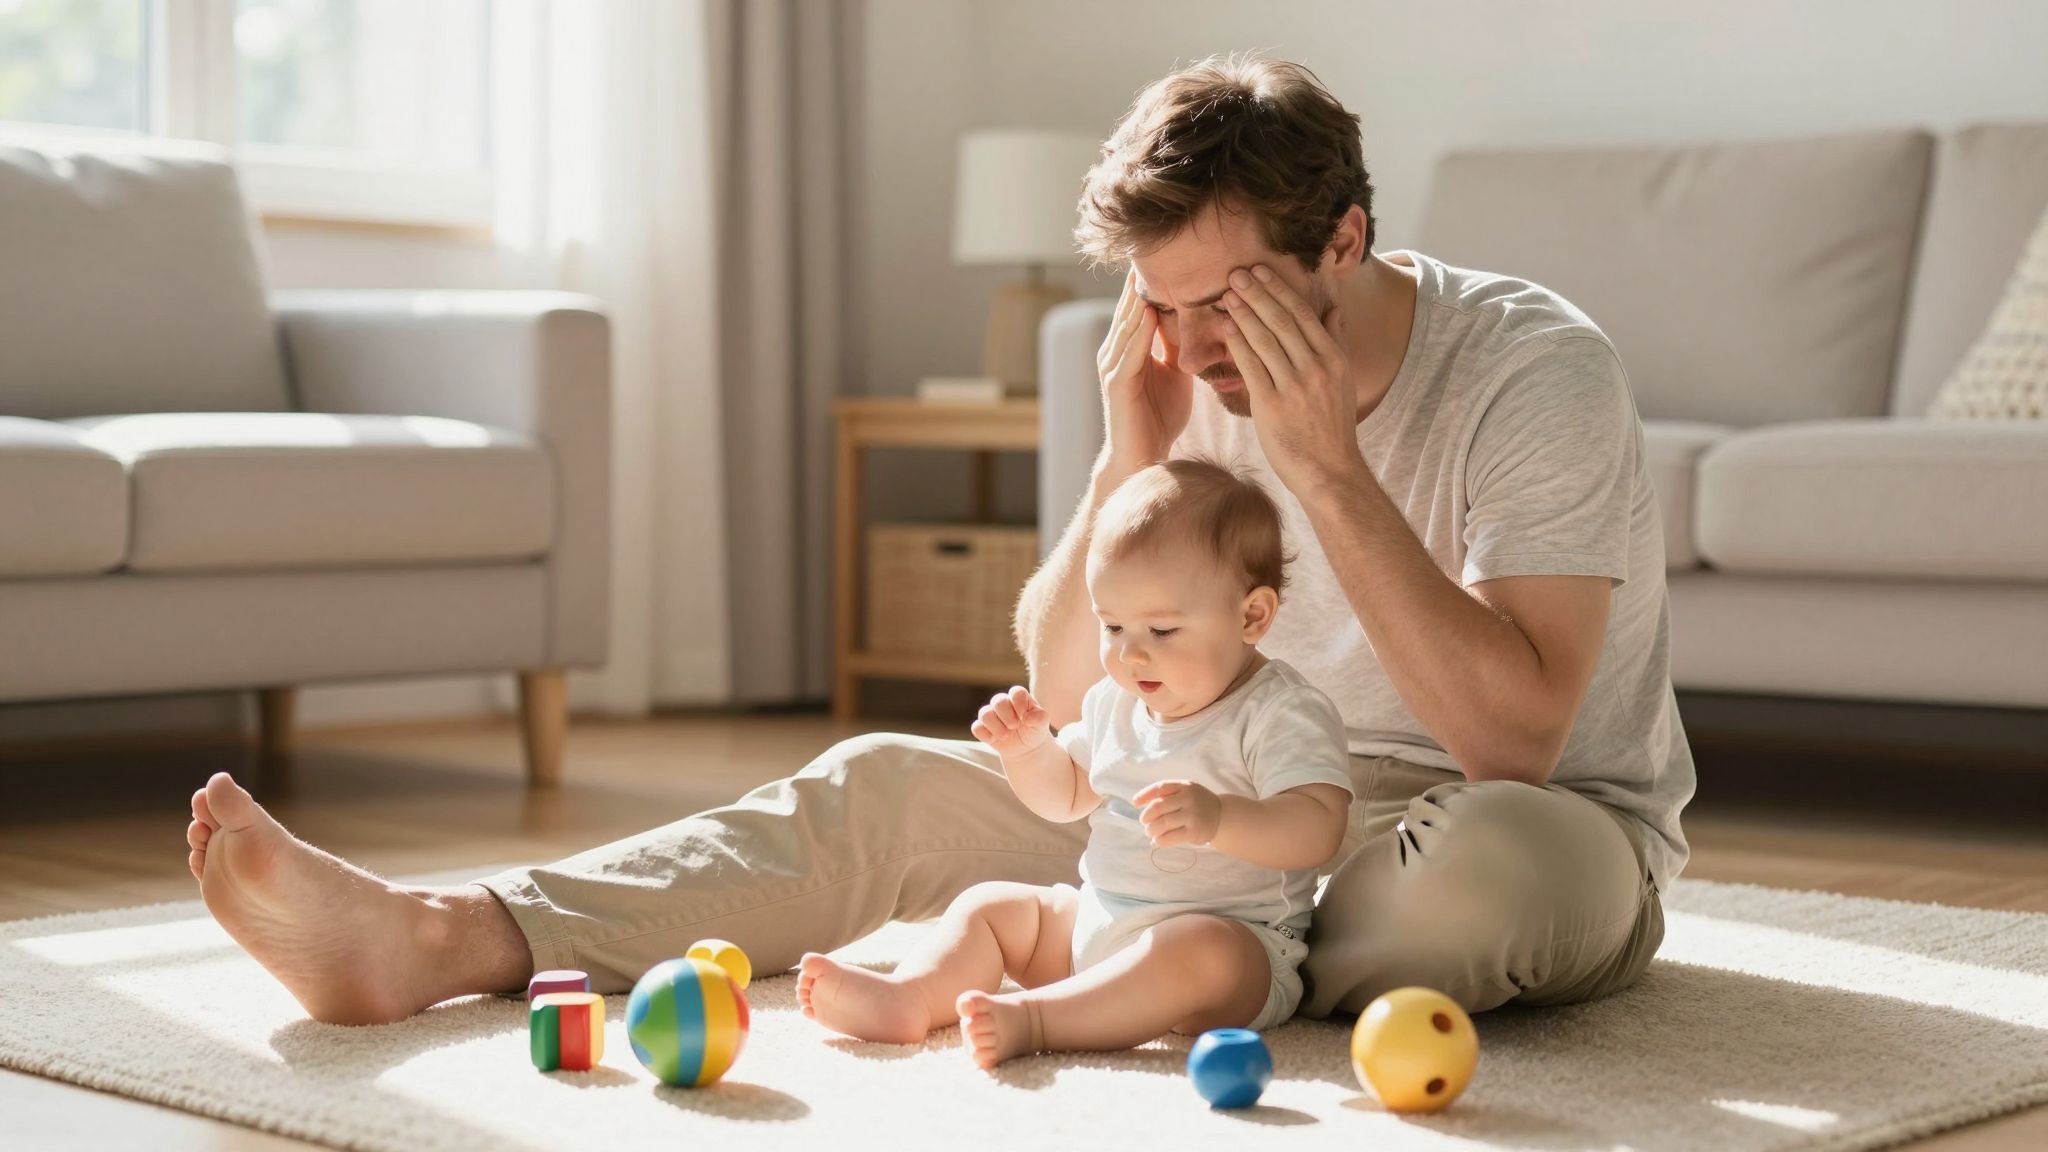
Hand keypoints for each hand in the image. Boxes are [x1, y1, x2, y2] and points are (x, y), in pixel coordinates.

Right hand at [971, 686, 1050, 756]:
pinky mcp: (984, 728)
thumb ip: (1040, 717)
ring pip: (984, 713)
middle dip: (1006, 715)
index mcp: (1019, 698)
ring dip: (995, 726)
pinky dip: (985, 735)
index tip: (1025, 717)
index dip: (1019, 704)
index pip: (1016, 692)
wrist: (1027, 748)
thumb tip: (1027, 719)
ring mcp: (992, 715)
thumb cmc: (1035, 730)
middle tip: (1014, 727)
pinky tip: (994, 740)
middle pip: (998, 701)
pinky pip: (976, 728)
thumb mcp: (1042, 724)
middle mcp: (1003, 703)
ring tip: (1006, 736)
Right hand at [1096, 268, 1193, 478]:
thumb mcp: (1177, 374)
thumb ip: (1181, 347)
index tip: (1169, 252)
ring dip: (1138, 297)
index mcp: (1131, 348)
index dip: (1153, 281)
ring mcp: (1113, 366)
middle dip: (1141, 279)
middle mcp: (1117, 352)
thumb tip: (1205, 321)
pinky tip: (1149, 313)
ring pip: (1127, 324)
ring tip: (1148, 269)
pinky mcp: (1116, 384)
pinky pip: (1129, 352)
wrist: (1143, 459)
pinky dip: (1139, 332)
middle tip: (1153, 246)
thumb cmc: (1160, 419)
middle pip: (1130, 307)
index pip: (1141, 305)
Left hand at [1132, 780, 1220, 847]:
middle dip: (1146, 817)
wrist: (1221, 816)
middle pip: (1158, 807)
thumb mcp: (1185, 791)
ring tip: (1150, 832)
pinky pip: (1170, 837)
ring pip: (1162, 823)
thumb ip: (1166, 794)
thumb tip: (1137, 802)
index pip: (1160, 788)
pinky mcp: (1195, 832)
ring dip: (1151, 830)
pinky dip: (1160, 840)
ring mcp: (1192, 815)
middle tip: (1144, 823)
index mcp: (1184, 786)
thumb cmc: (1197, 803)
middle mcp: (1188, 798)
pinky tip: (1157, 841)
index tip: (1134, 803)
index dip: (1144, 795)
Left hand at [1220, 264, 1363, 494]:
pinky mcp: (1272, 405)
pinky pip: (1252, 366)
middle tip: (1236, 273)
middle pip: (1282, 320)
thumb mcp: (1344, 381)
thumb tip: (1334, 309)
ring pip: (1265, 340)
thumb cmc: (1332, 426)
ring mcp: (1294, 386)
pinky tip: (1226, 328)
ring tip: (1227, 295)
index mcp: (1333, 359)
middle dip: (1257, 293)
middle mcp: (1316, 368)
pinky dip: (1238, 344)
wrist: (1329, 470)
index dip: (1279, 289)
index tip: (1261, 271)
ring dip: (1244, 313)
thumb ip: (1336, 343)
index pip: (1303, 314)